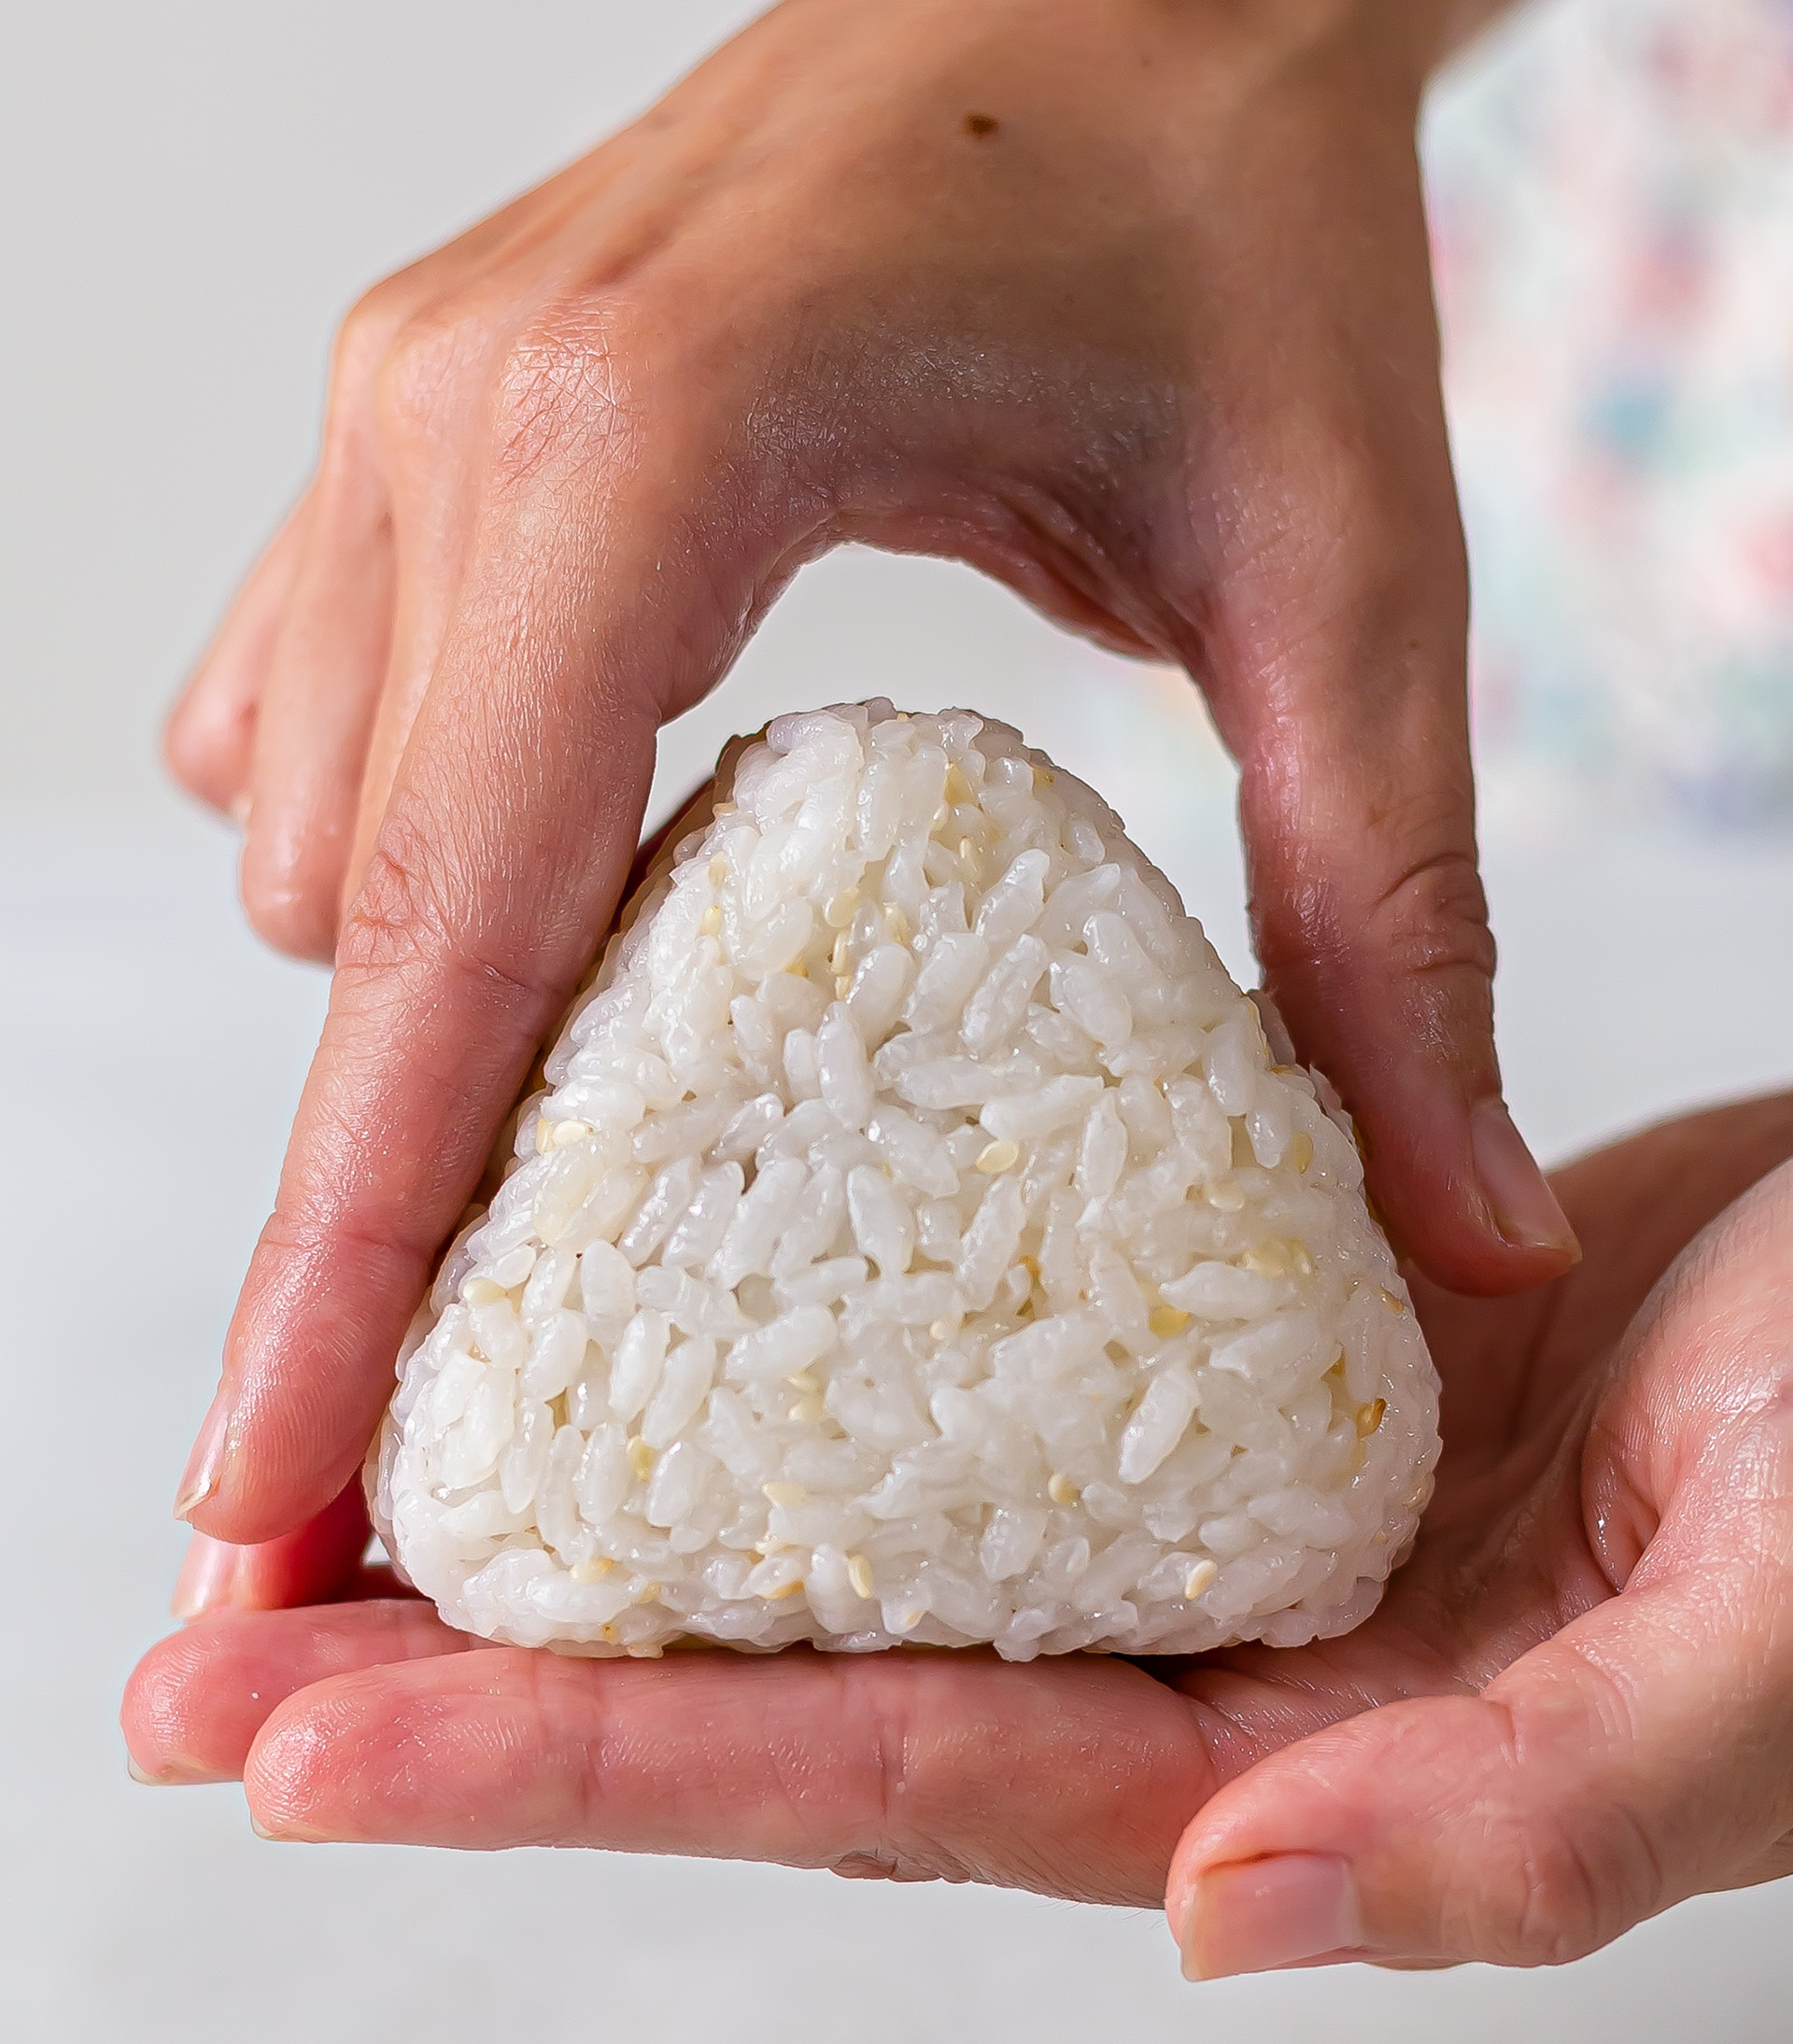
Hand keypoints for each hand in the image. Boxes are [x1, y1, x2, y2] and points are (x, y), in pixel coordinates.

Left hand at [125, 1094, 1792, 1974]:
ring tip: (323, 1484)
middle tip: (200, 1660)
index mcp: (1291, 1776)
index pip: (886, 1778)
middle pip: (790, 1682)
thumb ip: (1542, 1815)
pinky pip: (930, 1353)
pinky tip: (598, 1294)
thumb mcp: (1771, 1642)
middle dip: (483, 1687)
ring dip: (578, 1509)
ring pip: (825, 1524)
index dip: (594, 1765)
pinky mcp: (1189, 1351)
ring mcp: (1173, 1512)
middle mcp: (1191, 1668)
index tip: (314, 1745)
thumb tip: (1226, 1914)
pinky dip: (748, 1336)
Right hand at [162, 0, 1575, 1550]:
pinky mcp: (412, 414)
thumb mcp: (1347, 581)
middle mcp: (458, 427)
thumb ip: (1395, 928)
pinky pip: (314, 724)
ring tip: (572, 1157)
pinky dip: (411, 877)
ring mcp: (402, 408)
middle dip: (371, 1213)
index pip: (446, 939)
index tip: (258, 1489)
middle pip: (349, 942)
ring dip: (418, 1029)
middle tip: (424, 1437)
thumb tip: (1484, 1239)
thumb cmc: (1230, 218)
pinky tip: (564, 911)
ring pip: (308, 846)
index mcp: (643, 455)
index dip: (342, 1257)